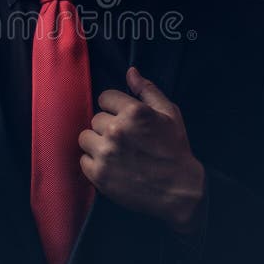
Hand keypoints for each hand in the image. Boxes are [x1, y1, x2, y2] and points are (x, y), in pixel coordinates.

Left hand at [78, 65, 205, 233]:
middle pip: (95, 119)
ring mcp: (106, 153)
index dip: (114, 108)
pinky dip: (94, 163)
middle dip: (107, 127)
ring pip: (86, 137)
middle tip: (125, 140)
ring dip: (97, 144)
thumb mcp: (169, 114)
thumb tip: (130, 72)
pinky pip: (83, 160)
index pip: (104, 98)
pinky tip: (111, 166)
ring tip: (115, 152)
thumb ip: (147, 90)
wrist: (179, 191)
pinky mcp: (99, 174)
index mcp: (133, 112)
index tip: (124, 119)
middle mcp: (116, 130)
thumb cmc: (175, 150)